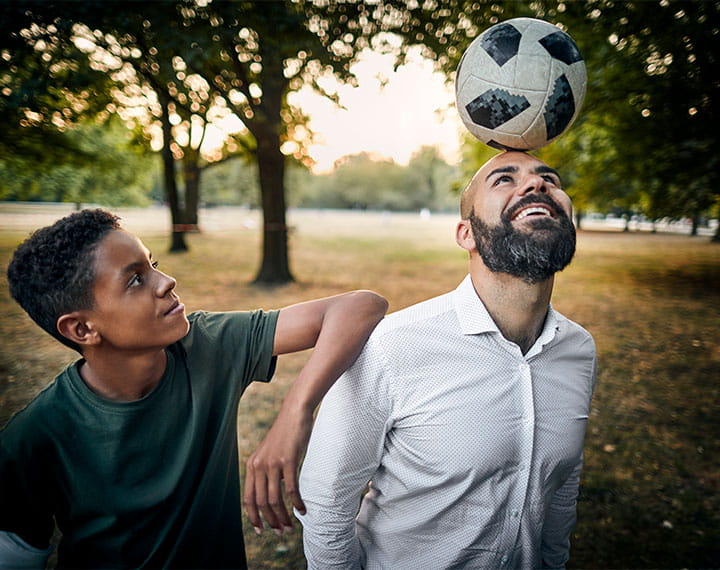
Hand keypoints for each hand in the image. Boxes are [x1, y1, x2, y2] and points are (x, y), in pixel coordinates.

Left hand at [243, 403, 312, 533]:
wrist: (295, 412)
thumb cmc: (285, 433)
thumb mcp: (270, 452)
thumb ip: (267, 470)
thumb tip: (270, 492)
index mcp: (252, 465)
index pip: (248, 498)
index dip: (253, 517)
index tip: (261, 530)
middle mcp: (259, 466)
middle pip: (261, 502)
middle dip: (271, 521)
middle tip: (282, 532)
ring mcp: (273, 463)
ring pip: (275, 499)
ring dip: (283, 516)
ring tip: (291, 526)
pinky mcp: (288, 460)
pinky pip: (290, 488)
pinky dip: (296, 503)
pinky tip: (302, 510)